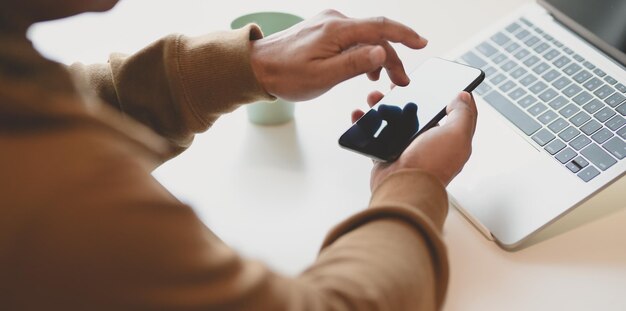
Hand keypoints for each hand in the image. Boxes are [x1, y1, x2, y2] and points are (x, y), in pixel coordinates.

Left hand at [250, 9, 427, 100]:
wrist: (255, 68)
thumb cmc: (285, 75)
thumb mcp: (323, 76)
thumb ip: (355, 64)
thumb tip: (382, 53)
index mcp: (336, 30)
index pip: (380, 27)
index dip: (404, 35)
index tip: (421, 44)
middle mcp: (334, 21)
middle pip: (375, 34)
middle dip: (392, 57)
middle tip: (401, 81)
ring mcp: (327, 25)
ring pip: (364, 38)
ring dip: (377, 58)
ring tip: (382, 81)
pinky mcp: (322, 31)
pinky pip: (351, 39)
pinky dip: (362, 54)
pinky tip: (363, 70)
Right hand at [351, 91, 477, 188]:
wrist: (403, 188)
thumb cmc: (431, 165)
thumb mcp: (457, 134)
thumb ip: (463, 114)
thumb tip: (463, 96)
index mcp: (449, 138)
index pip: (451, 113)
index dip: (444, 96)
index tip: (434, 82)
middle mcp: (428, 143)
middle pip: (418, 113)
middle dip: (406, 97)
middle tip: (396, 87)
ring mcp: (406, 149)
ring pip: (394, 120)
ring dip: (382, 106)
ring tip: (374, 97)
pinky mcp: (386, 155)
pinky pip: (375, 135)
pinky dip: (366, 124)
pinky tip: (360, 114)